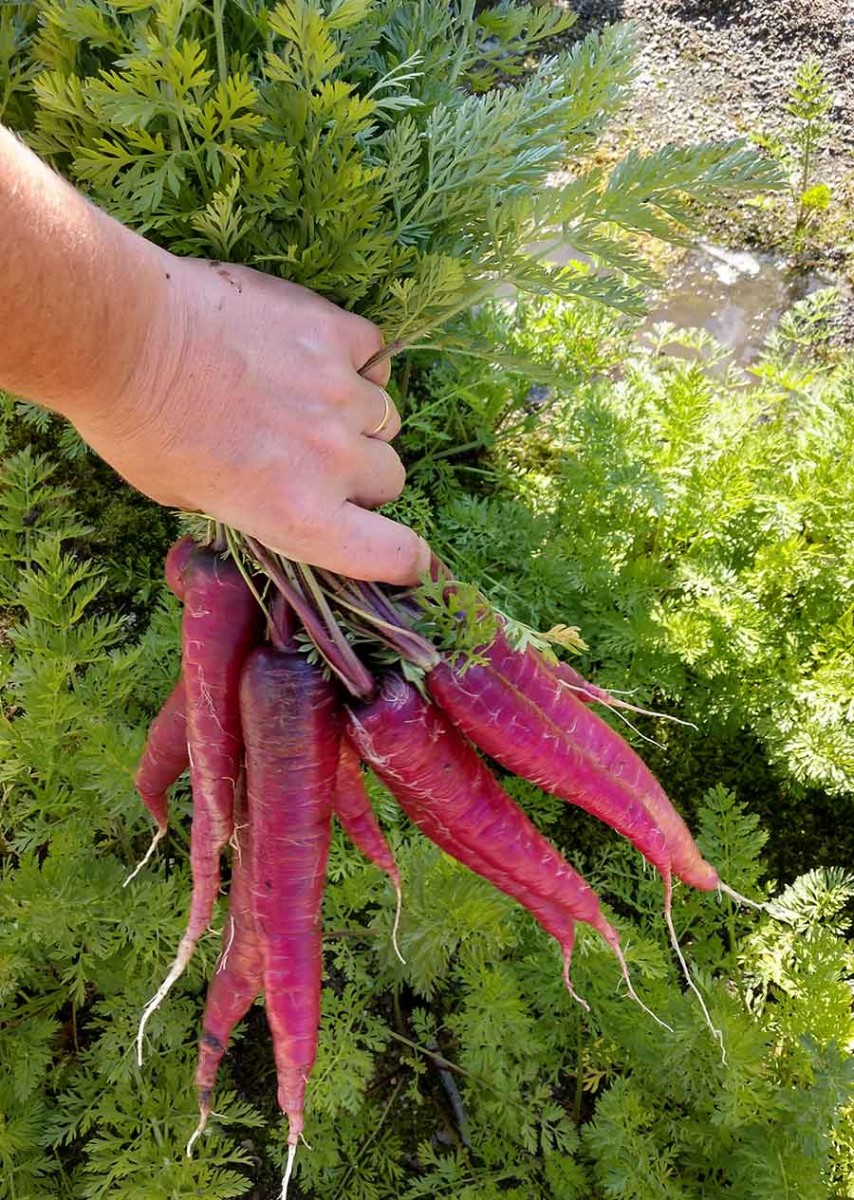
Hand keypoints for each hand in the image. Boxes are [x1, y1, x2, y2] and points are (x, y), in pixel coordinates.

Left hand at [73, 254, 428, 584]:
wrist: (126, 336)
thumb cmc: (137, 427)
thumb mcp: (186, 500)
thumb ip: (248, 504)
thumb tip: (267, 492)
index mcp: (299, 517)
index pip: (393, 554)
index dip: (406, 560)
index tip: (404, 557)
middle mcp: (332, 460)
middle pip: (389, 478)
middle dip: (360, 475)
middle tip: (313, 459)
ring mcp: (340, 392)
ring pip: (384, 416)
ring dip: (355, 417)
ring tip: (304, 400)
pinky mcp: (334, 332)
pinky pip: (374, 353)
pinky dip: (357, 359)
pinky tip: (318, 356)